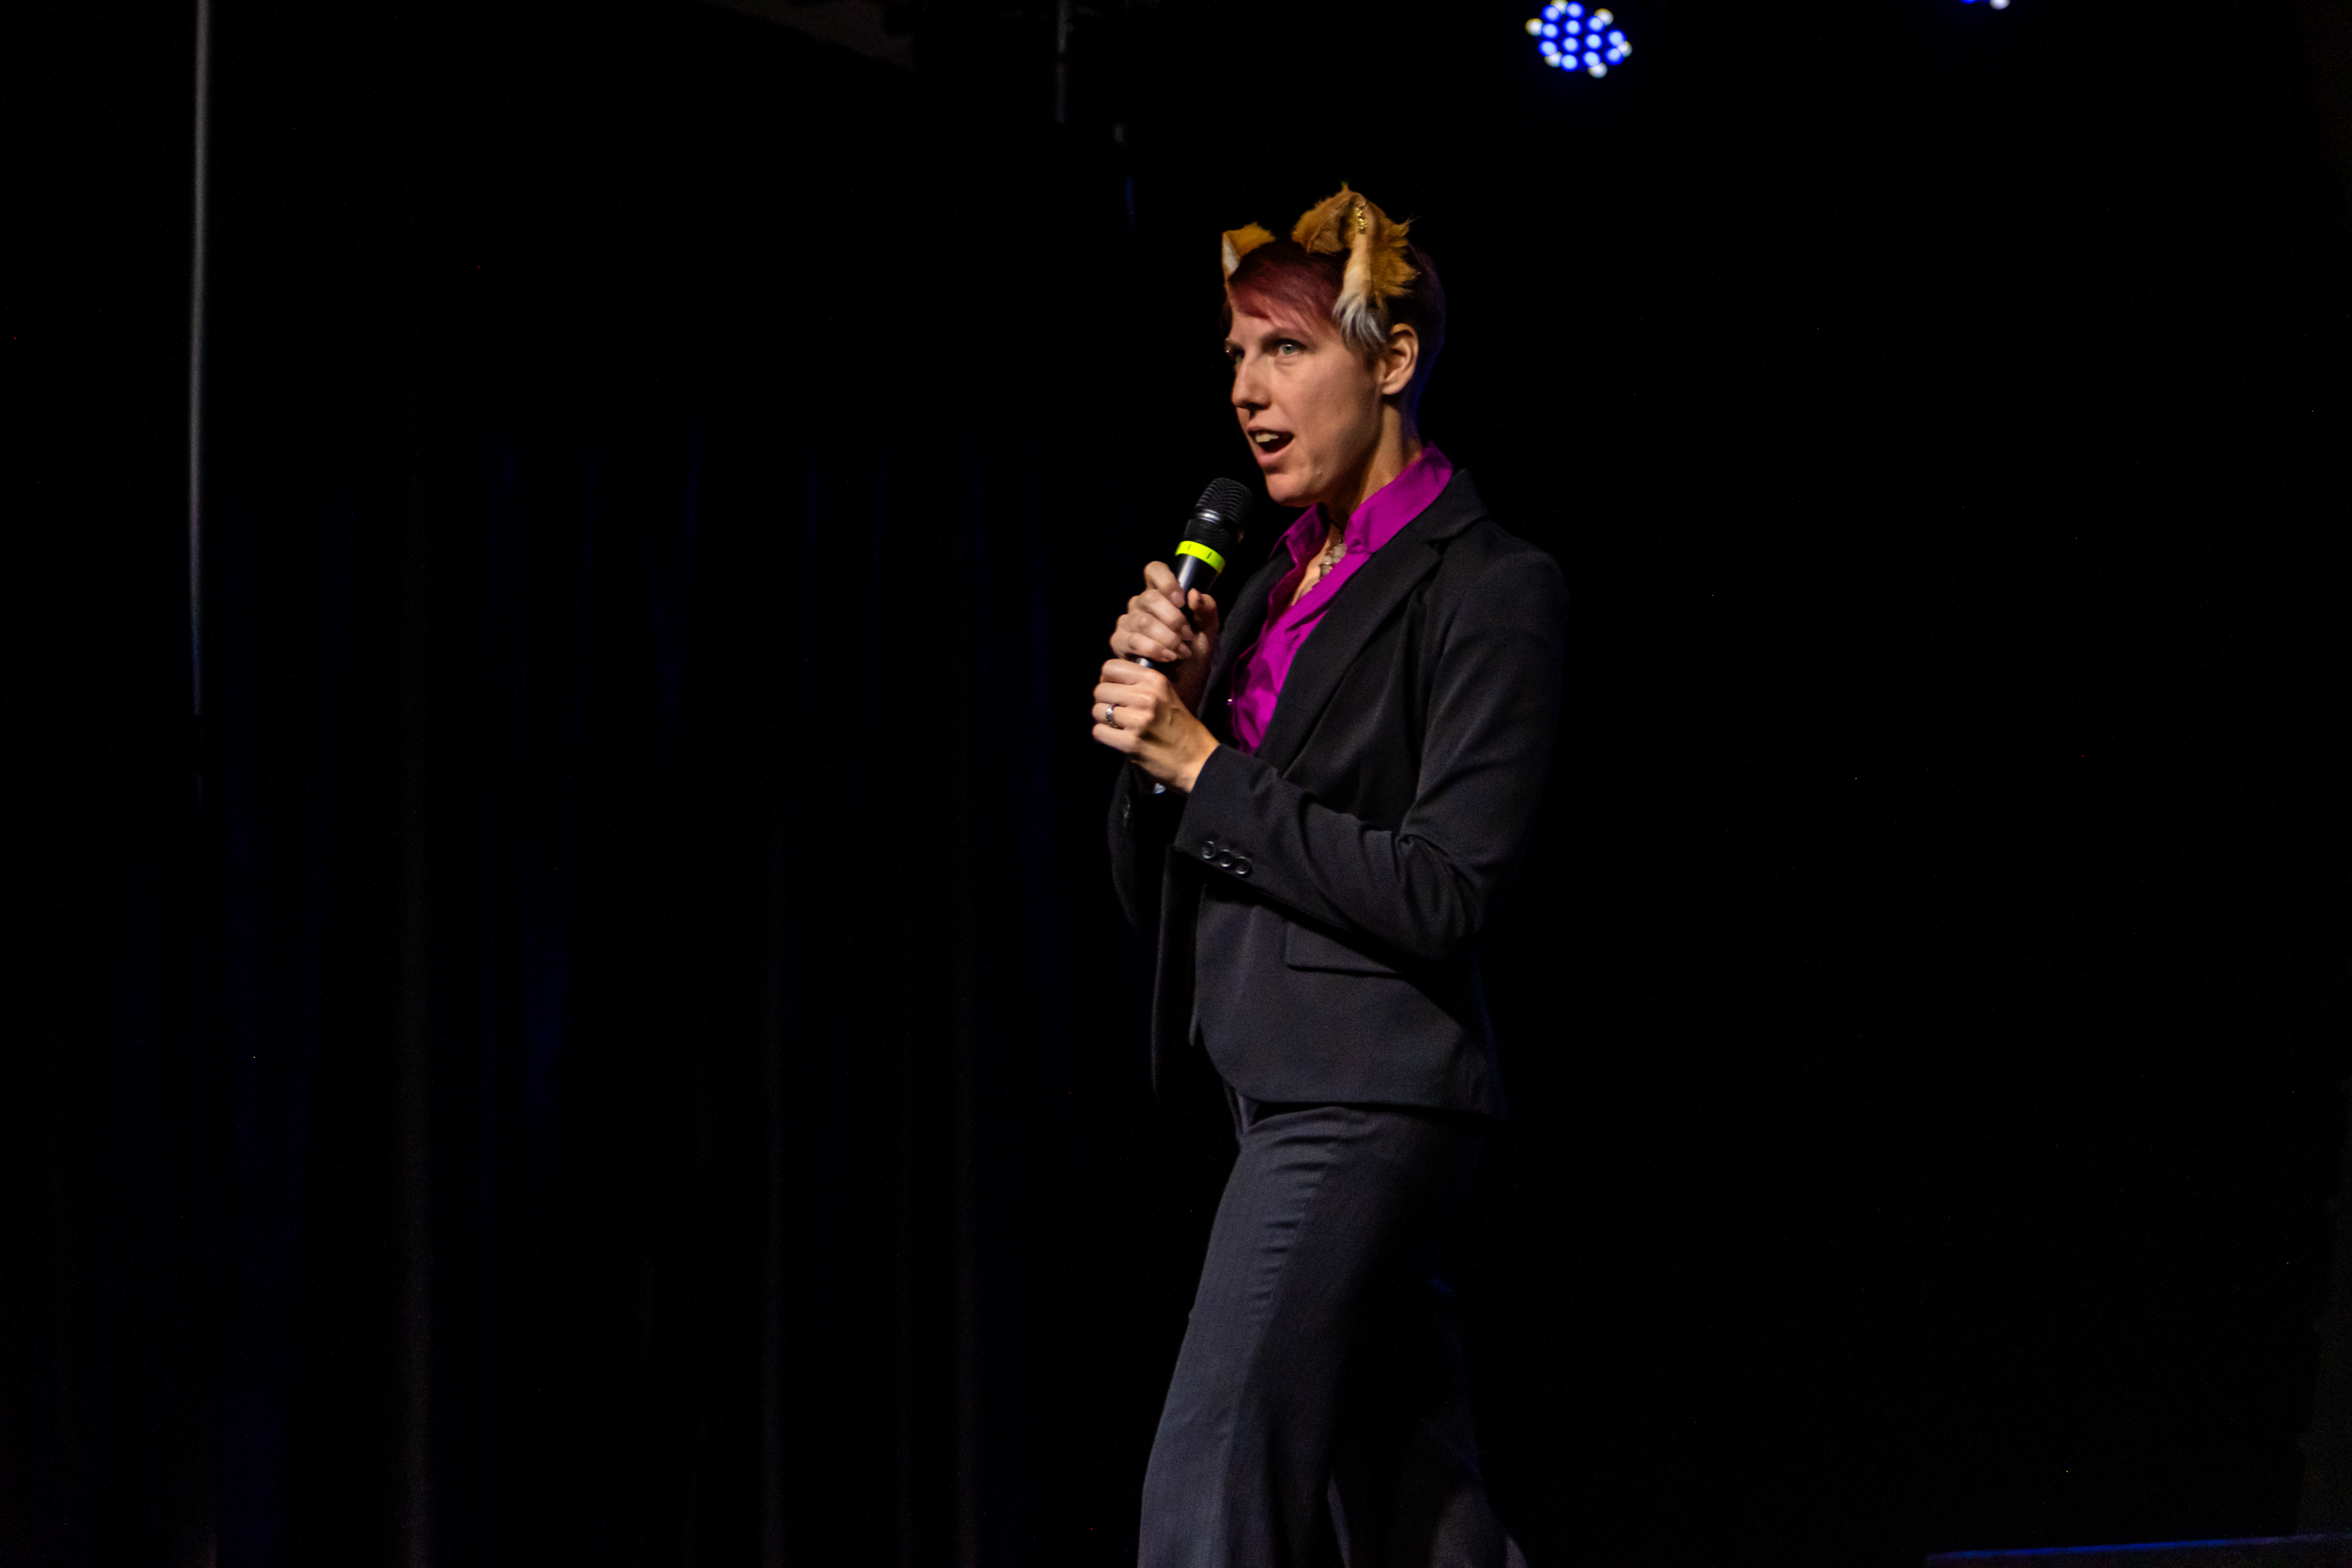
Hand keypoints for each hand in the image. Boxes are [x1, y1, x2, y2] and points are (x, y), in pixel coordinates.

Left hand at [1092, 659, 1218, 792]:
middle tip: (1116, 712)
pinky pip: (1098, 731)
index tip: (1114, 691)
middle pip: (1100, 690)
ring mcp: (1138, 720)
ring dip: (1104, 720)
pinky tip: (1118, 739)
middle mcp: (1146, 697)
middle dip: (1104, 702)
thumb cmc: (1181, 728)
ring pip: (1097, 711)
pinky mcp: (1130, 743)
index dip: (1107, 680)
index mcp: (1155, 680)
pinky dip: (1105, 736)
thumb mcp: (1167, 695)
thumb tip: (1109, 679)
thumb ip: (1142, 684)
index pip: (1111, 667)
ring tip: (1120, 726)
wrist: (1198, 760)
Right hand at [1109, 562, 1220, 711]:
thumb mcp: (1208, 634)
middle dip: (1173, 619)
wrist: (1184, 689)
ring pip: (1141, 620)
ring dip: (1166, 637)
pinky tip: (1167, 658)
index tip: (1181, 600)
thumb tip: (1194, 594)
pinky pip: (1132, 640)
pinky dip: (1153, 649)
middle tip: (1187, 637)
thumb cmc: (1194, 659)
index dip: (1166, 581)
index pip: (1154, 571)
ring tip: (1181, 652)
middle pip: (1148, 597)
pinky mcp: (1120, 644)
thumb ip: (1206, 611)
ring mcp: (1127, 624)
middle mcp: (1140, 606)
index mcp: (1161, 596)